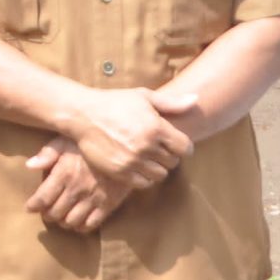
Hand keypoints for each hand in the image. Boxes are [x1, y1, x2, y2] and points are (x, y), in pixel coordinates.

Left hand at [23, 136, 129, 232]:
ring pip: (71, 222)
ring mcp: (93, 198)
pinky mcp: (109, 204)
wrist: (124, 146)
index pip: (43, 198)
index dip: (33, 206)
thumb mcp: (67, 139)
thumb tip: (29, 165)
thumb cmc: (90, 141)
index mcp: (64, 173)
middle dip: (47, 214)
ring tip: (61, 216)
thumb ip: (48, 153)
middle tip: (46, 211)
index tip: (29, 207)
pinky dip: (81, 227)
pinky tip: (78, 220)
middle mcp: (77, 189)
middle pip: (55, 213)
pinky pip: (91, 224)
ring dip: (63, 222)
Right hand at [67, 87, 196, 189]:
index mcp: (156, 127)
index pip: (185, 148)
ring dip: (157, 168)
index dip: (183, 146)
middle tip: (159, 149)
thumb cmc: (115, 102)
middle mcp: (146, 146)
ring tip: (148, 158)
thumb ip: (172, 103)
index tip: (175, 144)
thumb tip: (196, 100)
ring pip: (160, 175)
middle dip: (169, 156)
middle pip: (173, 162)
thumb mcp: (144, 97)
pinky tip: (138, 166)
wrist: (83, 115)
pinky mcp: (120, 172)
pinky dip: (144, 177)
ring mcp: (133, 161)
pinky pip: (143, 183)